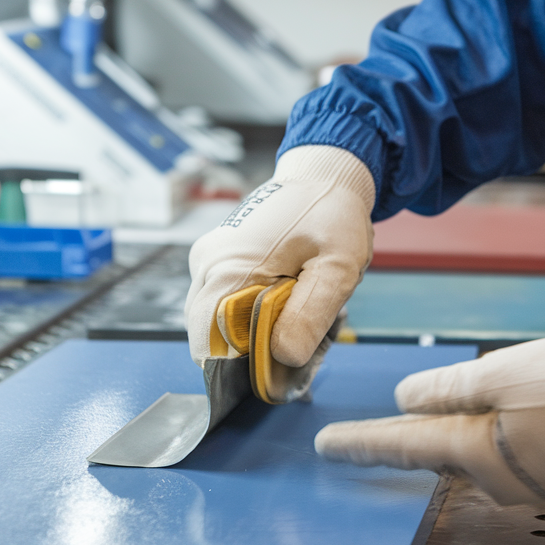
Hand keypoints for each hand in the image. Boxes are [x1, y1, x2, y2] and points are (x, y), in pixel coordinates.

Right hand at [186, 145, 374, 367]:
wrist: (323, 176)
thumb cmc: (331, 215)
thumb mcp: (337, 268)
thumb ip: (311, 314)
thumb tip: (285, 357)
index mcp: (227, 267)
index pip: (208, 345)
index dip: (241, 367)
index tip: (283, 365)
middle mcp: (206, 265)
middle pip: (212, 338)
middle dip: (254, 351)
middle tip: (303, 336)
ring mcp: (208, 262)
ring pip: (218, 324)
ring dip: (255, 333)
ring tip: (298, 310)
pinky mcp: (217, 262)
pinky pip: (225, 305)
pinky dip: (252, 315)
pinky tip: (287, 299)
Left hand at [315, 335, 544, 505]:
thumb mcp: (500, 373)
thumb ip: (447, 389)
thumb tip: (405, 398)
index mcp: (471, 449)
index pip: (399, 446)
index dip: (359, 443)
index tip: (326, 446)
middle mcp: (493, 478)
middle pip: (438, 452)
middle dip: (413, 436)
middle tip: (384, 425)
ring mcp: (527, 486)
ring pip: (477, 455)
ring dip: (462, 433)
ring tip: (459, 407)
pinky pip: (512, 459)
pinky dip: (499, 439)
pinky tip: (513, 418)